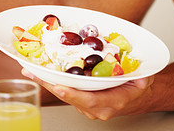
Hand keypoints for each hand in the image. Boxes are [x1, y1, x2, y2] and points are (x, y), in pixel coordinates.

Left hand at [22, 68, 153, 119]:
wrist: (137, 94)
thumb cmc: (138, 86)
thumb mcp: (144, 80)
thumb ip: (142, 79)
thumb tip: (143, 78)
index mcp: (110, 103)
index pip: (89, 101)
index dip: (73, 94)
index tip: (59, 87)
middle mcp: (95, 105)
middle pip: (69, 95)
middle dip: (49, 84)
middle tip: (31, 72)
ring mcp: (86, 101)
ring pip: (63, 91)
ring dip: (46, 81)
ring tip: (29, 68)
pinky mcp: (81, 94)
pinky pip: (65, 87)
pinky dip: (52, 79)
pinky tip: (39, 69)